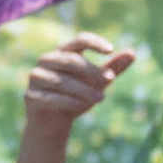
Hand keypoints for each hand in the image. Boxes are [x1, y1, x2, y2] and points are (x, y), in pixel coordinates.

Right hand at [15, 33, 135, 127]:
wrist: (54, 121)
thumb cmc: (77, 95)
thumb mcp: (98, 82)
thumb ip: (113, 68)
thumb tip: (132, 53)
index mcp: (63, 52)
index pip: (79, 40)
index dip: (94, 42)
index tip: (110, 50)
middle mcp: (46, 61)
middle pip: (70, 60)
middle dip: (92, 70)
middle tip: (110, 80)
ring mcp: (36, 78)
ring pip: (62, 81)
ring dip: (84, 90)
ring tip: (101, 99)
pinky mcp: (30, 95)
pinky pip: (52, 97)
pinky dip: (70, 102)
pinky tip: (82, 107)